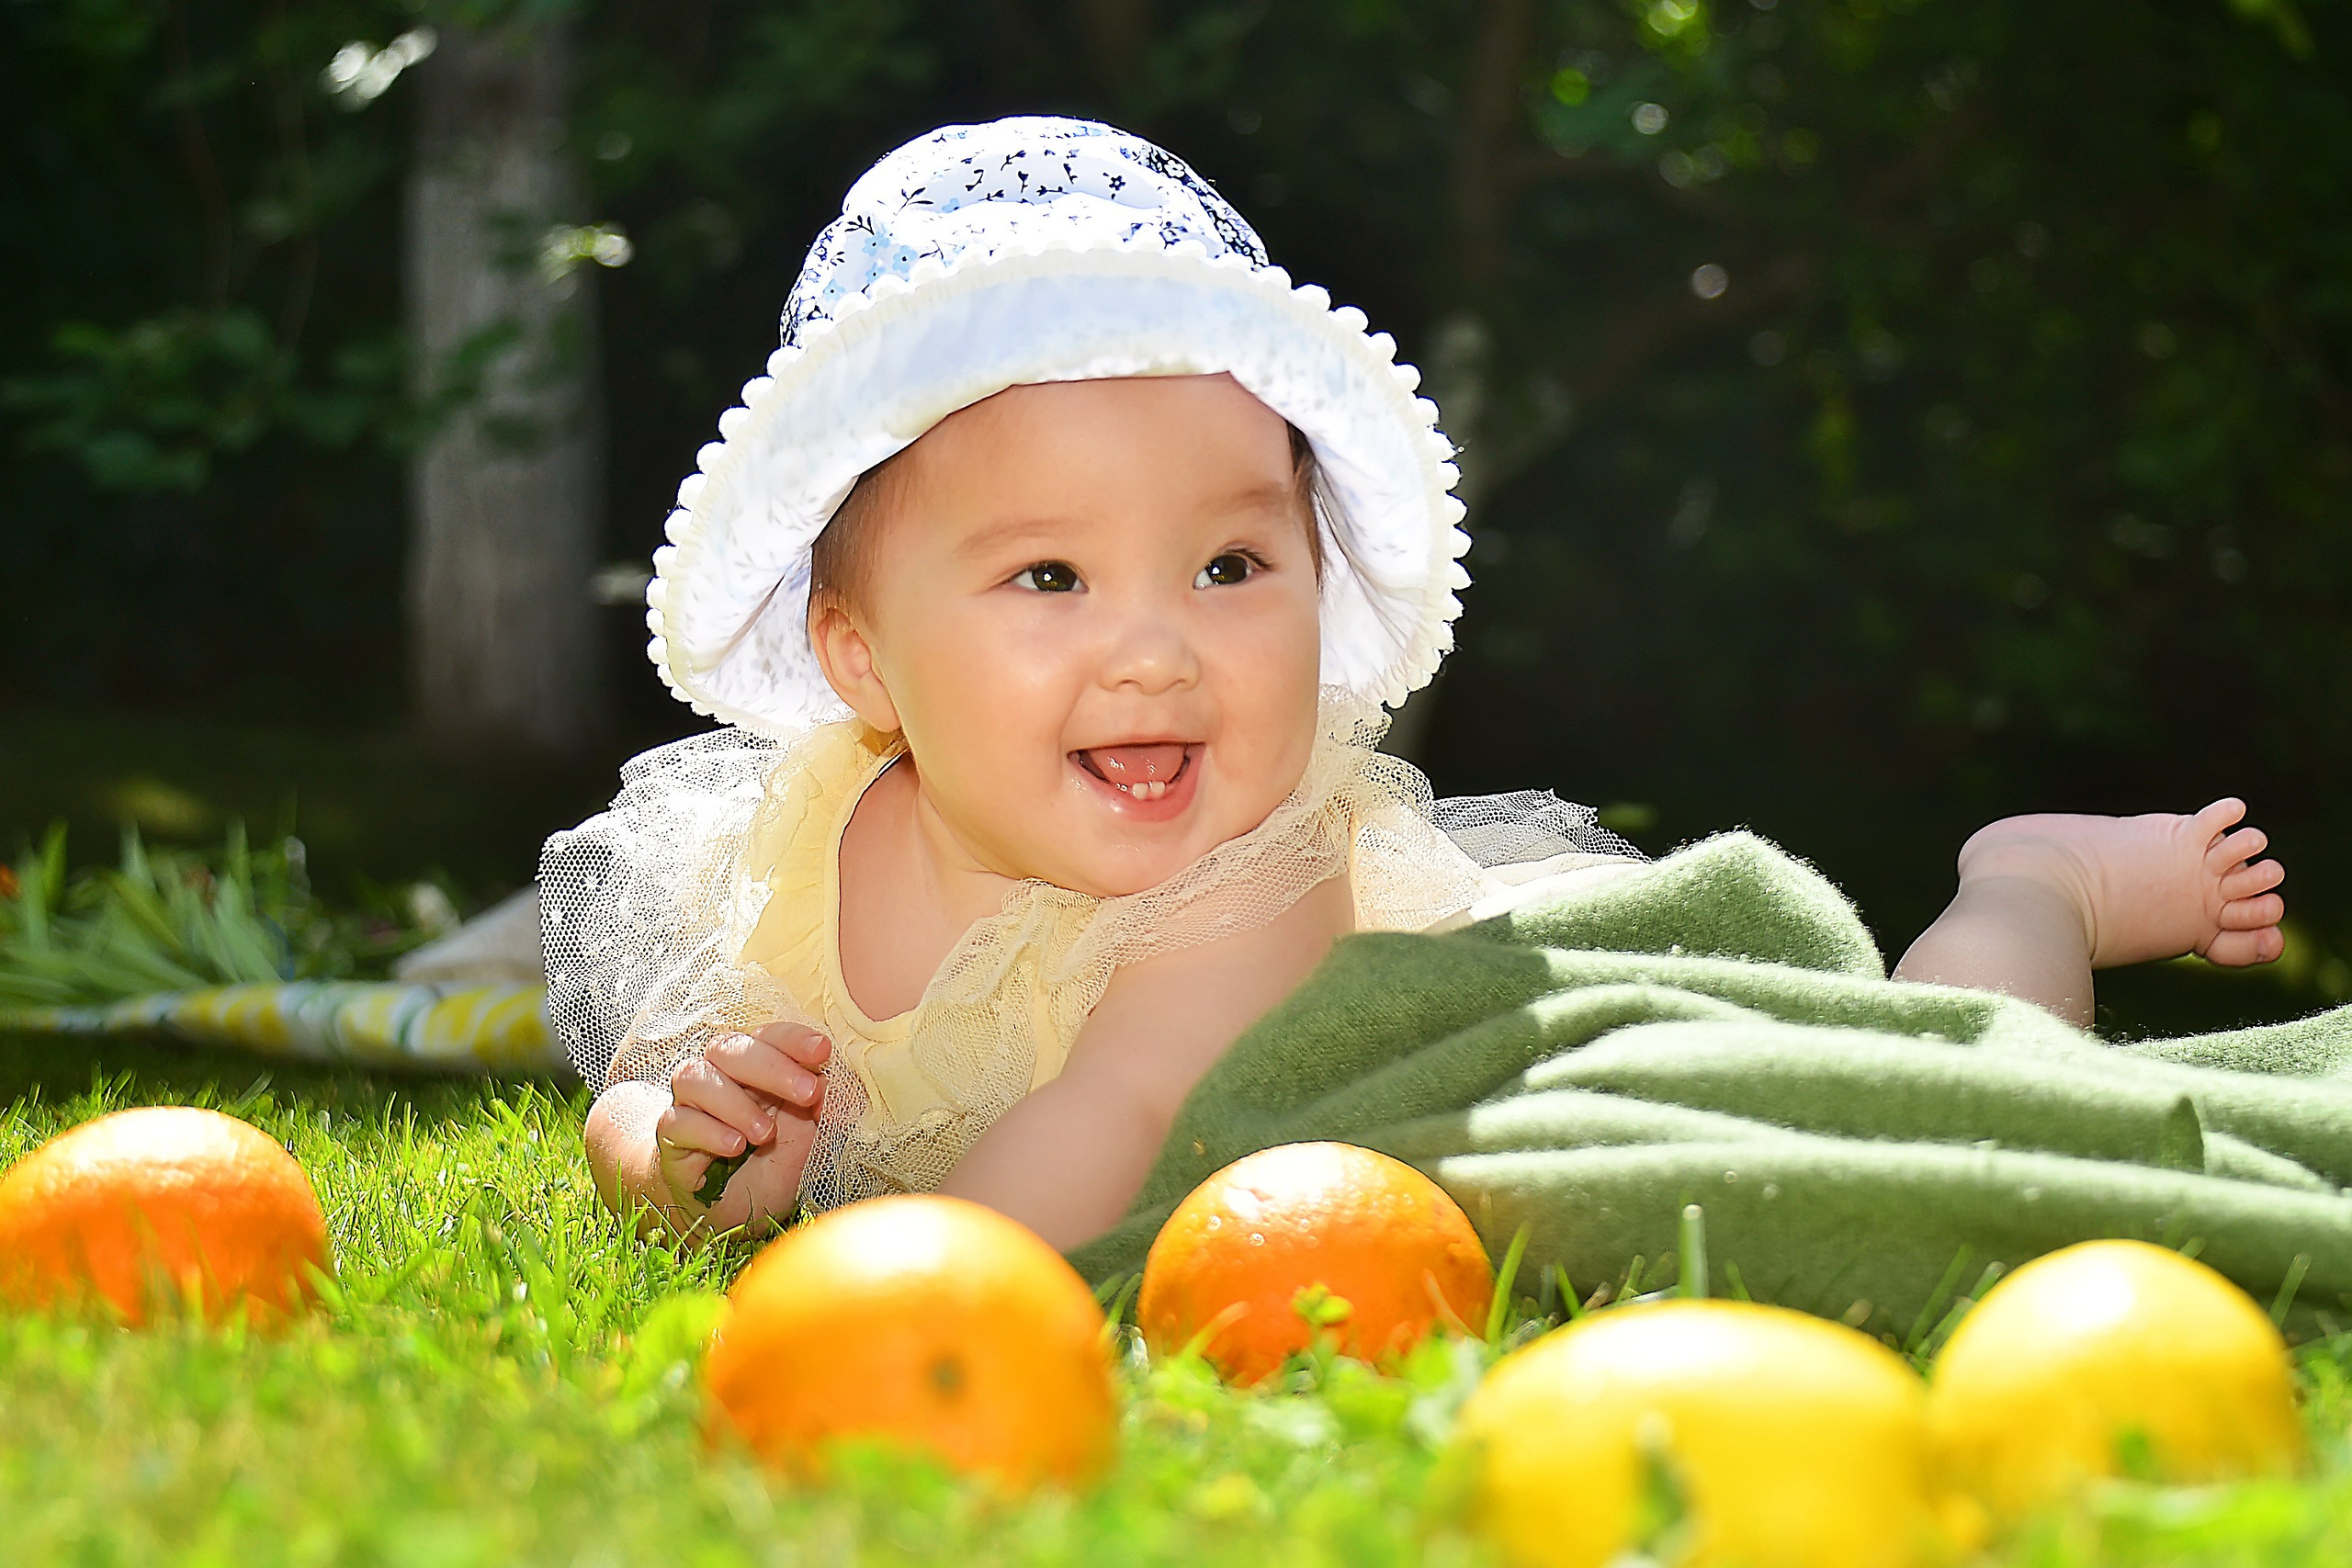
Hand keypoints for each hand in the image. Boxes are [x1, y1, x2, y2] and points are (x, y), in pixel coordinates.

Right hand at [654, 1023, 830, 1226]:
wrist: (727, 1210)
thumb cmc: (769, 1164)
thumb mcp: (807, 1139)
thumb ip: (821, 1110)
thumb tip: (832, 1087)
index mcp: (756, 1068)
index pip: (768, 1036)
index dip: (793, 1039)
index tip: (823, 1051)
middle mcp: (719, 1076)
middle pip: (729, 1048)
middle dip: (772, 1067)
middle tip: (807, 1093)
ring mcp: (691, 1104)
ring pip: (695, 1078)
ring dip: (736, 1103)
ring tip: (766, 1134)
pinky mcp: (672, 1137)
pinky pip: (677, 1121)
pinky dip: (709, 1132)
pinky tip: (735, 1147)